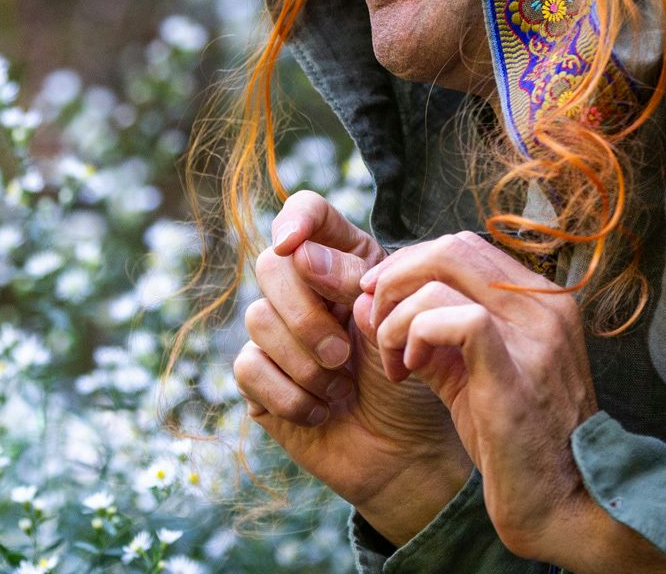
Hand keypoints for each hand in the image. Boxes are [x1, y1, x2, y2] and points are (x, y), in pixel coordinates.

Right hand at [234, 191, 471, 544]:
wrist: (411, 454)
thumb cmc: (416, 381)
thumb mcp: (399, 325)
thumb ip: (356, 283)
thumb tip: (299, 253)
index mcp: (345, 261)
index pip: (307, 213)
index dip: (295, 219)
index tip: (293, 244)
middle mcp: (306, 290)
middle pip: (271, 266)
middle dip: (305, 314)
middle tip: (341, 355)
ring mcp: (278, 332)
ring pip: (258, 318)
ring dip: (304, 362)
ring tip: (342, 390)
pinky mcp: (260, 377)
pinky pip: (248, 367)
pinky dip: (290, 394)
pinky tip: (321, 412)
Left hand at [362, 232, 665, 571]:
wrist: (564, 504)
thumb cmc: (516, 443)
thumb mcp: (470, 375)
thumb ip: (426, 334)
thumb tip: (365, 300)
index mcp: (541, 300)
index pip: (463, 247)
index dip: (411, 264)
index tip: (380, 300)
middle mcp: (546, 306)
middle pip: (451, 248)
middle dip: (396, 277)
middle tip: (374, 318)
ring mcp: (537, 335)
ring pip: (443, 276)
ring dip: (398, 315)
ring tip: (396, 360)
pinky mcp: (517, 371)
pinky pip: (456, 319)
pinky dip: (417, 334)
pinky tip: (411, 369)